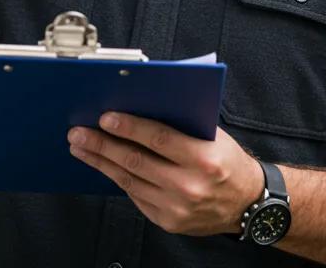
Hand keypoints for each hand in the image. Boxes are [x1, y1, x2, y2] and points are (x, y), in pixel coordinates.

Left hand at [67, 113, 263, 235]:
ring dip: (101, 162)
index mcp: (203, 158)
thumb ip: (180, 122)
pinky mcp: (168, 222)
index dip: (129, 127)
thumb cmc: (227, 160)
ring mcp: (177, 208)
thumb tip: (139, 102)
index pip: (158, 139)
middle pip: (136, 161)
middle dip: (102, 145)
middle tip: (78, 132)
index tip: (104, 117)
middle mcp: (189, 186)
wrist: (247, 203)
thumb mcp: (212, 134)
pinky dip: (117, 178)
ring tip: (81, 147)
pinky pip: (135, 196)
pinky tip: (103, 165)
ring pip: (129, 180)